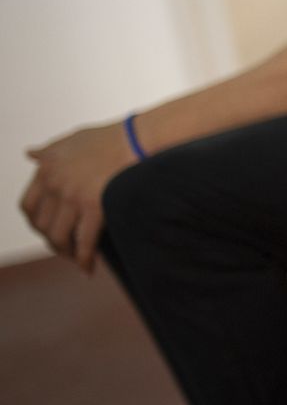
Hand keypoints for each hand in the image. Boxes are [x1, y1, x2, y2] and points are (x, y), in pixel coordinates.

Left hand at [19, 122, 136, 272]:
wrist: (141, 137)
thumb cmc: (112, 136)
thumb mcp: (73, 138)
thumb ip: (50, 150)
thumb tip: (30, 153)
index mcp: (47, 168)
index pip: (27, 205)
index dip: (35, 223)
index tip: (47, 229)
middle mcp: (55, 183)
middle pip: (41, 225)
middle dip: (50, 240)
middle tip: (64, 247)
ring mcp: (73, 196)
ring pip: (57, 237)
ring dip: (65, 252)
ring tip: (76, 258)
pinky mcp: (94, 207)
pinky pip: (83, 242)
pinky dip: (83, 260)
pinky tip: (88, 268)